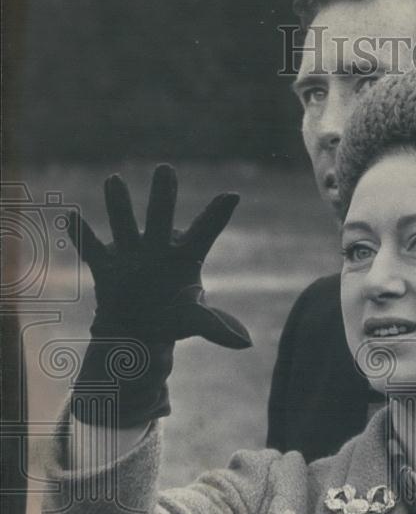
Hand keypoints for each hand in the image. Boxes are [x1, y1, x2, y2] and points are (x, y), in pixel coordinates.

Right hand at [68, 164, 250, 427]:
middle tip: (166, 170)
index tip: (232, 196)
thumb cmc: (172, 319)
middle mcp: (158, 248)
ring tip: (114, 180)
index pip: (206, 232)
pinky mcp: (106, 266)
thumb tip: (246, 343)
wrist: (137, 332)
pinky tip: (72, 215)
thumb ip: (215, 326)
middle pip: (161, 217)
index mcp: (186, 257)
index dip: (217, 215)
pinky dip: (81, 234)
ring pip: (124, 224)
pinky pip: (91, 247)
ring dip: (118, 205)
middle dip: (163, 196)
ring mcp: (131, 253)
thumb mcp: (193, 320)